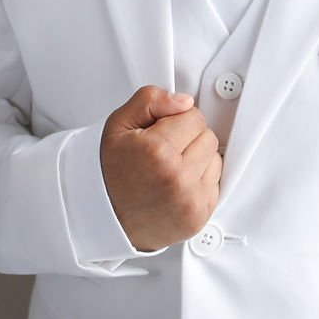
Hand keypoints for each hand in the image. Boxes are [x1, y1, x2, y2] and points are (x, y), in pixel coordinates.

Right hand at [100, 86, 221, 251]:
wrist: (103, 218)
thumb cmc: (109, 173)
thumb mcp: (118, 125)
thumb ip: (150, 101)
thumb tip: (185, 102)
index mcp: (157, 152)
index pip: (194, 116)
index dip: (176, 119)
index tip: (160, 131)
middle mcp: (178, 179)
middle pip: (208, 137)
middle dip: (188, 138)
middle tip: (163, 151)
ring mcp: (190, 202)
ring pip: (214, 160)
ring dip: (197, 160)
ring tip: (169, 169)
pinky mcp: (198, 218)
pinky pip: (215, 185)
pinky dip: (199, 182)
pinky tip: (175, 185)